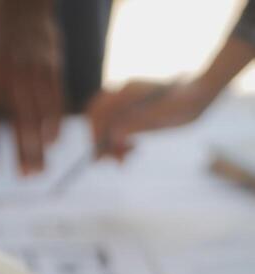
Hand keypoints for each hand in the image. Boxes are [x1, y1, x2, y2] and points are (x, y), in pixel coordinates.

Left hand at [0, 0, 62, 173]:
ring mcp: (34, 73)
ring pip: (40, 118)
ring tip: (40, 170)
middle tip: (26, 179)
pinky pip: (57, 102)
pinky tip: (53, 143)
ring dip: (41, 147)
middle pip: (19, 123)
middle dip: (23, 153)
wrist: (20, 6)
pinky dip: (55, 124)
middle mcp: (11, 77)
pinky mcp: (52, 68)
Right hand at [88, 79, 214, 159]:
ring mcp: (128, 103)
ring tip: (124, 160)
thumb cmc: (184, 103)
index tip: (101, 154)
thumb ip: (137, 123)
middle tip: (115, 161)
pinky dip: (120, 142)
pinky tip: (132, 151)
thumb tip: (113, 135)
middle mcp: (124, 95)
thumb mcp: (162, 116)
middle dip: (102, 142)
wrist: (199, 96)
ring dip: (111, 145)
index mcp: (128, 91)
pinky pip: (118, 129)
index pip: (99, 112)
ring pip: (107, 126)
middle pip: (99, 119)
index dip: (96, 133)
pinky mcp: (133, 112)